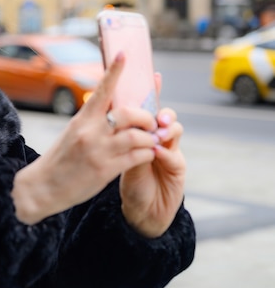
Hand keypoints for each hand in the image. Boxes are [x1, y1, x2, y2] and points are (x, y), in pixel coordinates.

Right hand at [12, 52, 159, 224]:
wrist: (42, 187)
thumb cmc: (59, 160)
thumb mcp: (72, 134)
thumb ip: (92, 122)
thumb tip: (114, 111)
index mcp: (82, 119)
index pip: (102, 90)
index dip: (115, 71)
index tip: (124, 54)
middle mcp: (90, 132)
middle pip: (129, 114)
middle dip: (147, 117)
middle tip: (151, 123)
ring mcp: (99, 151)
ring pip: (138, 137)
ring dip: (150, 138)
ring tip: (151, 141)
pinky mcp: (105, 170)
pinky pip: (137, 157)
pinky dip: (147, 154)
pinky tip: (146, 155)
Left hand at [119, 101, 185, 237]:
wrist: (142, 210)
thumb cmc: (130, 182)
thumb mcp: (120, 158)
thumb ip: (121, 139)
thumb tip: (110, 114)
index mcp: (143, 133)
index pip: (149, 108)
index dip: (153, 92)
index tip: (155, 76)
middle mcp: (159, 138)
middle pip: (165, 115)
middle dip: (161, 111)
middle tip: (155, 115)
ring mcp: (170, 151)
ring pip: (174, 130)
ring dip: (166, 129)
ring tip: (157, 132)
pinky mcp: (177, 168)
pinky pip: (173, 156)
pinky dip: (165, 152)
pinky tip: (157, 151)